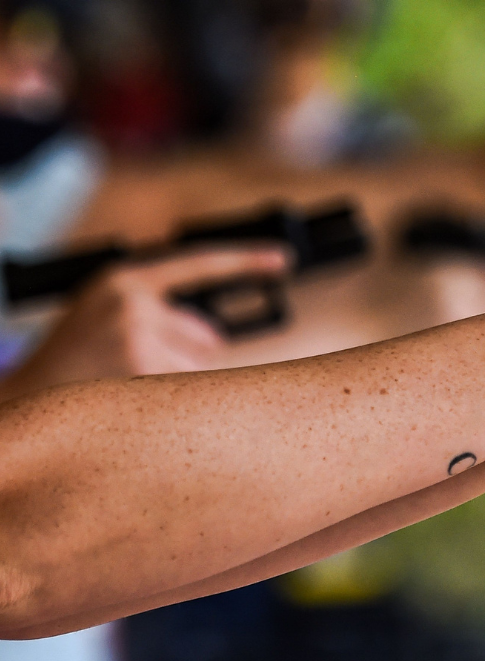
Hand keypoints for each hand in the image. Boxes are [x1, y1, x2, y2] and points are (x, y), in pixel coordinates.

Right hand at [2, 247, 287, 398]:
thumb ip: (161, 315)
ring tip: (126, 384)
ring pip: (200, 367)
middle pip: (208, 336)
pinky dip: (171, 401)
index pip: (200, 262)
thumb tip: (221, 340)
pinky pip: (187, 389)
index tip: (283, 259)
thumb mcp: (109, 317)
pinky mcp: (141, 366)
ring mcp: (137, 332)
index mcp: (124, 278)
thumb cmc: (73, 360)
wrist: (23, 397)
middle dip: (193, 359)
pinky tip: (131, 398)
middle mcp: (133, 299)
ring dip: (178, 382)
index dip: (247, 261)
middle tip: (144, 369)